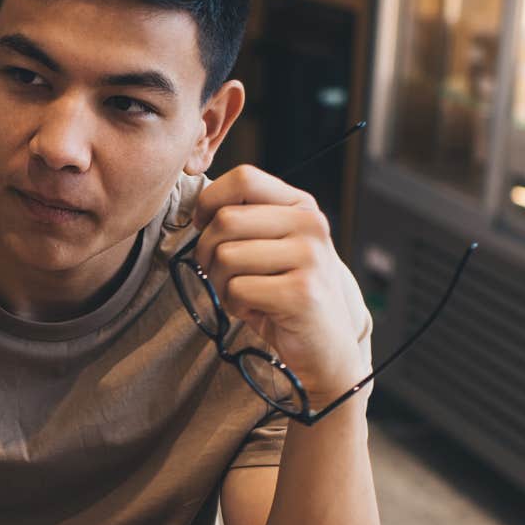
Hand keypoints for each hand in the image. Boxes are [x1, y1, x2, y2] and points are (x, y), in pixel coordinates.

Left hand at [191, 164, 371, 408]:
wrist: (326, 347)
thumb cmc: (287, 294)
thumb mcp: (273, 247)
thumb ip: (246, 221)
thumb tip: (198, 211)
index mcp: (301, 206)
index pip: (244, 177)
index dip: (210, 201)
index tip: (203, 226)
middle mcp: (310, 224)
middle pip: (226, 219)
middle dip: (207, 252)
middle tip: (220, 273)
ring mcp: (309, 257)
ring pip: (226, 256)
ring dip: (221, 283)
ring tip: (244, 295)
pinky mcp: (301, 292)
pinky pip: (237, 289)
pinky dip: (235, 305)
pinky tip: (256, 311)